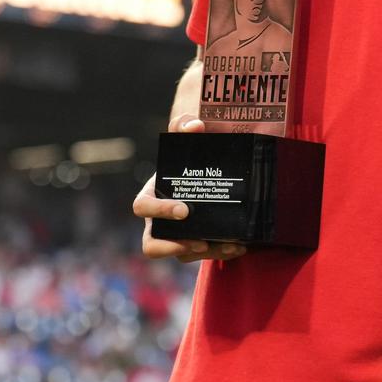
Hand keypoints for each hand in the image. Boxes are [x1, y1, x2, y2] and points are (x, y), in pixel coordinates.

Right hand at [134, 114, 246, 263]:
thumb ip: (184, 126)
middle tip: (200, 241)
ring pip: (182, 254)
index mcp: (150, 196)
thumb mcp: (185, 139)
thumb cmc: (188, 158)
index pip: (141, 208)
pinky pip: (201, 254)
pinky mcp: (193, 244)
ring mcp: (175, 236)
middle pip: (151, 245)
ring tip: (229, 244)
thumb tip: (195, 126)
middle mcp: (158, 221)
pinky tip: (240, 246)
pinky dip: (221, 252)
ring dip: (206, 252)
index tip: (184, 210)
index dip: (158, 212)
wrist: (203, 174)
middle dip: (172, 247)